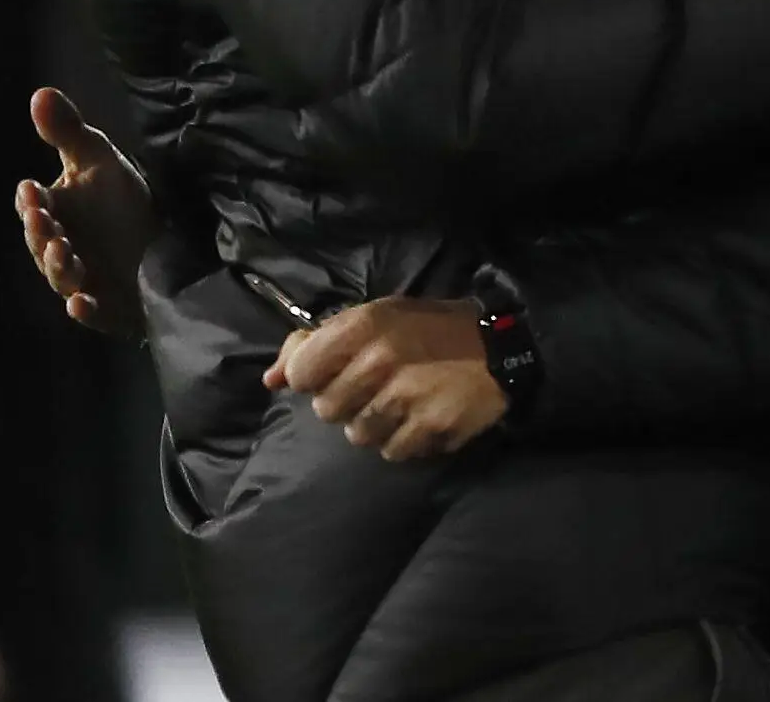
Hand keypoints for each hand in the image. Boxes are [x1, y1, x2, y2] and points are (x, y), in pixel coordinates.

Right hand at [14, 86, 158, 339]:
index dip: (32, 200)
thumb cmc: (121, 202)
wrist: (163, 249)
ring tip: (65, 252)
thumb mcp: (99, 161)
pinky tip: (81, 305)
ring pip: (60, 277)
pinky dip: (84, 310)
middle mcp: (60, 247)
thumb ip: (68, 131)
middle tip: (44, 220)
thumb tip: (40, 92)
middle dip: (40, 232)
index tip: (33, 188)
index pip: (34, 206)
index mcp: (55, 212)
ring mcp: (80, 280)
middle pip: (41, 242)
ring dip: (58, 266)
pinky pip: (90, 312)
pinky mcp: (103, 308)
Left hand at [264, 297, 508, 460]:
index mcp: (363, 326)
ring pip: (358, 435)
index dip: (313, 377)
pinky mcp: (429, 427)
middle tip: (375, 387)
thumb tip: (270, 379)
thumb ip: (318, 343)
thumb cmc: (428, 329)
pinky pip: (393, 452)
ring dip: (374, 425)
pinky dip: (404, 440)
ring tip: (400, 404)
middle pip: (327, 410)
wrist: (498, 347)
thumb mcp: (375, 318)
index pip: (302, 371)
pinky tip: (421, 418)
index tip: (333, 373)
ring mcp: (405, 397)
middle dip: (346, 403)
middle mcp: (379, 360)